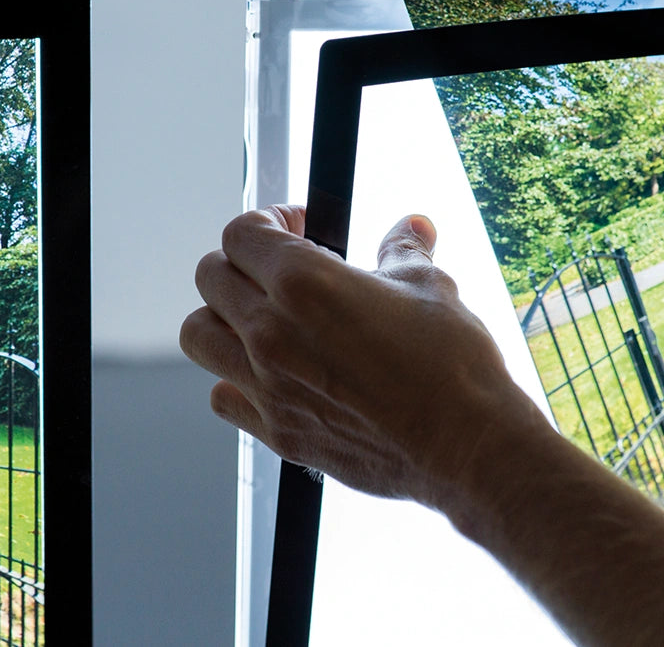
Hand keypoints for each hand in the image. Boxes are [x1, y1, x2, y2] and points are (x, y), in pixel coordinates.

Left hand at [179, 206, 531, 509]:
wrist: (465, 442)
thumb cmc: (451, 361)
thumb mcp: (430, 285)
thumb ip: (405, 249)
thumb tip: (412, 226)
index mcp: (305, 283)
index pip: (241, 233)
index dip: (267, 220)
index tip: (297, 226)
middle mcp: (271, 332)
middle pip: (210, 276)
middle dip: (242, 260)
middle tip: (282, 266)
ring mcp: (267, 386)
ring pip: (199, 335)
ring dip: (224, 315)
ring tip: (266, 314)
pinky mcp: (277, 430)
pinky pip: (222, 395)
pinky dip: (235, 377)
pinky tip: (275, 370)